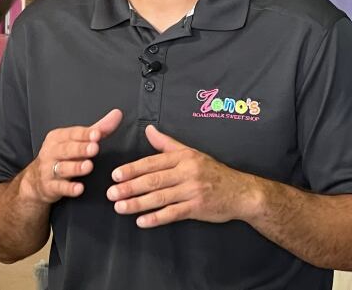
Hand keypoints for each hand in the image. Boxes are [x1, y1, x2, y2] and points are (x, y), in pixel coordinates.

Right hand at [20, 109, 122, 203]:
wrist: (37, 180)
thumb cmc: (63, 156)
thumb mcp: (77, 141)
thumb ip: (98, 129)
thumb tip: (117, 114)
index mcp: (57, 137)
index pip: (72, 133)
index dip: (85, 134)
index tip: (97, 134)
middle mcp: (51, 152)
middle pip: (66, 149)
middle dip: (80, 149)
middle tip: (95, 148)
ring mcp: (48, 170)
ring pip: (62, 168)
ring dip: (76, 167)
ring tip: (88, 166)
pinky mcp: (50, 186)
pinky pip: (59, 187)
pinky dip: (69, 188)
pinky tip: (79, 188)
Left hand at [106, 125, 259, 227]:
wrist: (240, 192)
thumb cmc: (213, 172)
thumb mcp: (192, 153)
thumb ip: (167, 143)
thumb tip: (148, 130)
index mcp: (184, 157)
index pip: (153, 162)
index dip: (133, 169)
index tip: (116, 175)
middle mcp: (187, 172)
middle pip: (153, 180)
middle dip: (130, 187)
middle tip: (111, 193)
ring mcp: (192, 191)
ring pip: (160, 197)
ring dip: (138, 203)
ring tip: (120, 207)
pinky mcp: (197, 208)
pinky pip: (173, 213)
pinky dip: (156, 218)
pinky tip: (141, 221)